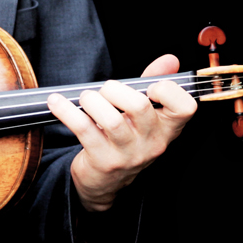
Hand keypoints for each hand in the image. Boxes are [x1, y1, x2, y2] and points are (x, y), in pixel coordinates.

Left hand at [48, 54, 197, 213]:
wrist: (106, 183)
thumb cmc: (127, 139)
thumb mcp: (145, 115)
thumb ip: (156, 83)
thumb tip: (169, 59)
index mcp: (168, 128)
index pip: (185, 108)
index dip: (169, 91)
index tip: (151, 86)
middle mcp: (152, 143)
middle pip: (139, 106)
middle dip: (115, 89)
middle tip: (105, 91)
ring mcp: (128, 155)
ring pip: (111, 119)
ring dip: (92, 100)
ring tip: (86, 98)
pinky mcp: (103, 162)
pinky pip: (83, 129)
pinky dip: (66, 111)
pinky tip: (57, 102)